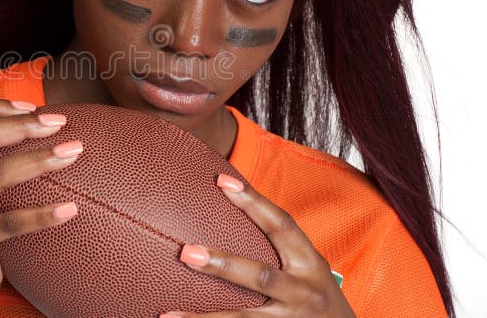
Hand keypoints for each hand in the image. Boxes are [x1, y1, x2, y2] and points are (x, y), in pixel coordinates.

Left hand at [160, 174, 354, 317]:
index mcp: (310, 264)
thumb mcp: (310, 268)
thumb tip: (229, 206)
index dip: (254, 202)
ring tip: (167, 315)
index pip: (282, 225)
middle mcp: (303, 293)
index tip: (222, 181)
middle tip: (186, 253)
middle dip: (224, 265)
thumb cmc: (318, 297)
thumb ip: (279, 248)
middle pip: (261, 277)